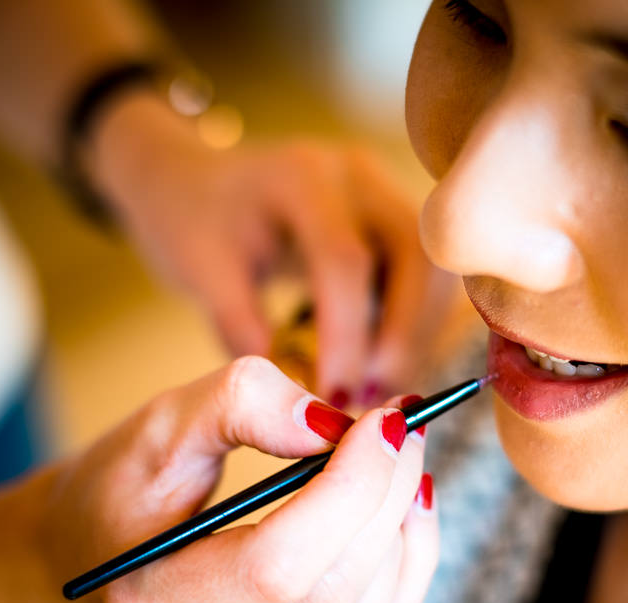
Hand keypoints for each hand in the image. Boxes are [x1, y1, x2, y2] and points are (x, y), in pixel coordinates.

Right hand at [36, 356, 437, 602]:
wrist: (87, 550)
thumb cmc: (119, 483)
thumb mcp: (158, 422)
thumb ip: (239, 404)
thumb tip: (335, 424)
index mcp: (146, 598)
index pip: (277, 564)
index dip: (350, 490)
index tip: (385, 420)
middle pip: (329, 594)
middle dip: (386, 501)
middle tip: (404, 429)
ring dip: (405, 543)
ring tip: (406, 471)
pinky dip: (401, 575)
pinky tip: (400, 516)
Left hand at [88, 91, 456, 401]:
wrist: (198, 183)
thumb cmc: (192, 221)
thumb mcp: (199, 269)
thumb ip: (240, 325)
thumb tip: (294, 394)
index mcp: (301, 178)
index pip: (346, 260)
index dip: (347, 336)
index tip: (333, 399)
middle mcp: (357, 177)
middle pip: (417, 257)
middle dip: (402, 338)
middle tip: (370, 399)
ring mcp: (384, 196)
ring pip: (435, 271)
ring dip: (415, 338)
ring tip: (374, 392)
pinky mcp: (395, 225)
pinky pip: (427, 281)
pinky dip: (413, 330)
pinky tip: (378, 368)